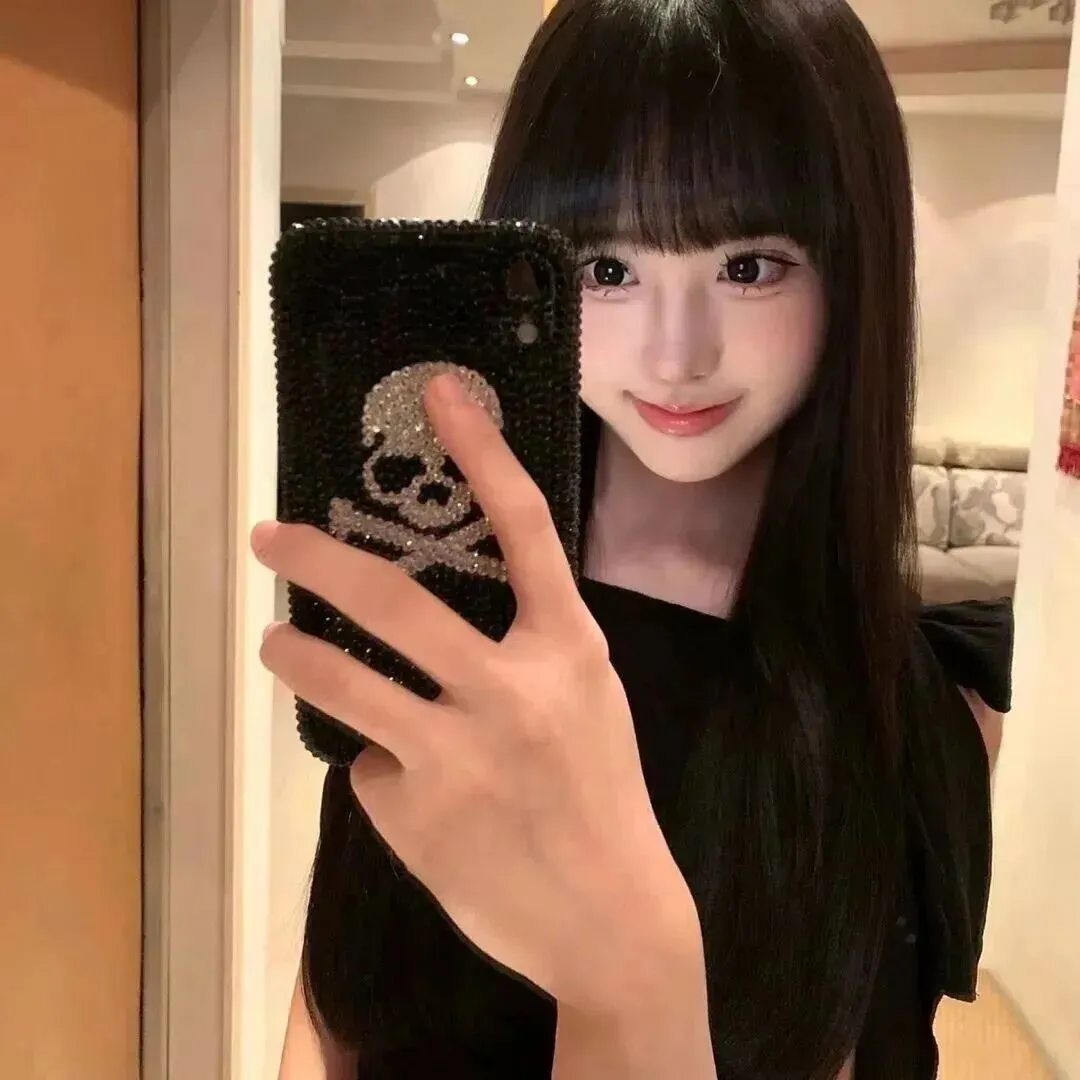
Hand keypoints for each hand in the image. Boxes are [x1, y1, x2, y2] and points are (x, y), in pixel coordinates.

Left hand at [253, 374, 699, 1013]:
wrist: (611, 920)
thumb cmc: (602, 801)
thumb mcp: (588, 704)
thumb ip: (528, 657)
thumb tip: (433, 634)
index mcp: (568, 650)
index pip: (524, 527)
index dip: (481, 451)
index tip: (439, 392)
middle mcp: (512, 689)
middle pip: (394, 599)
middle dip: (318, 558)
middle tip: (269, 536)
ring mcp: (457, 754)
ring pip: (344, 682)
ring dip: (296, 658)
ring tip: (275, 644)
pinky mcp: (413, 812)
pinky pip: (372, 768)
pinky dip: (382, 771)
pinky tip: (418, 800)